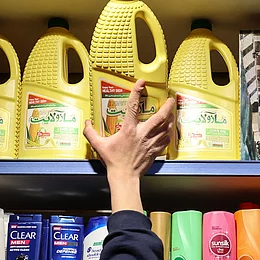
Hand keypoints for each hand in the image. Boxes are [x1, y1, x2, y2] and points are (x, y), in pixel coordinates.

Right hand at [84, 79, 174, 213]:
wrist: (124, 177)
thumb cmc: (113, 161)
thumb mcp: (99, 146)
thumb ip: (91, 133)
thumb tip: (86, 123)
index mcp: (129, 130)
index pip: (133, 107)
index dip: (137, 92)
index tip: (141, 83)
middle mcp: (142, 134)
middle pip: (159, 117)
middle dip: (167, 107)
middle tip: (171, 99)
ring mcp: (150, 143)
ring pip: (166, 127)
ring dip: (170, 119)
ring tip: (172, 112)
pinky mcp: (155, 151)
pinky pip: (166, 140)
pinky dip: (169, 133)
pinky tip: (170, 130)